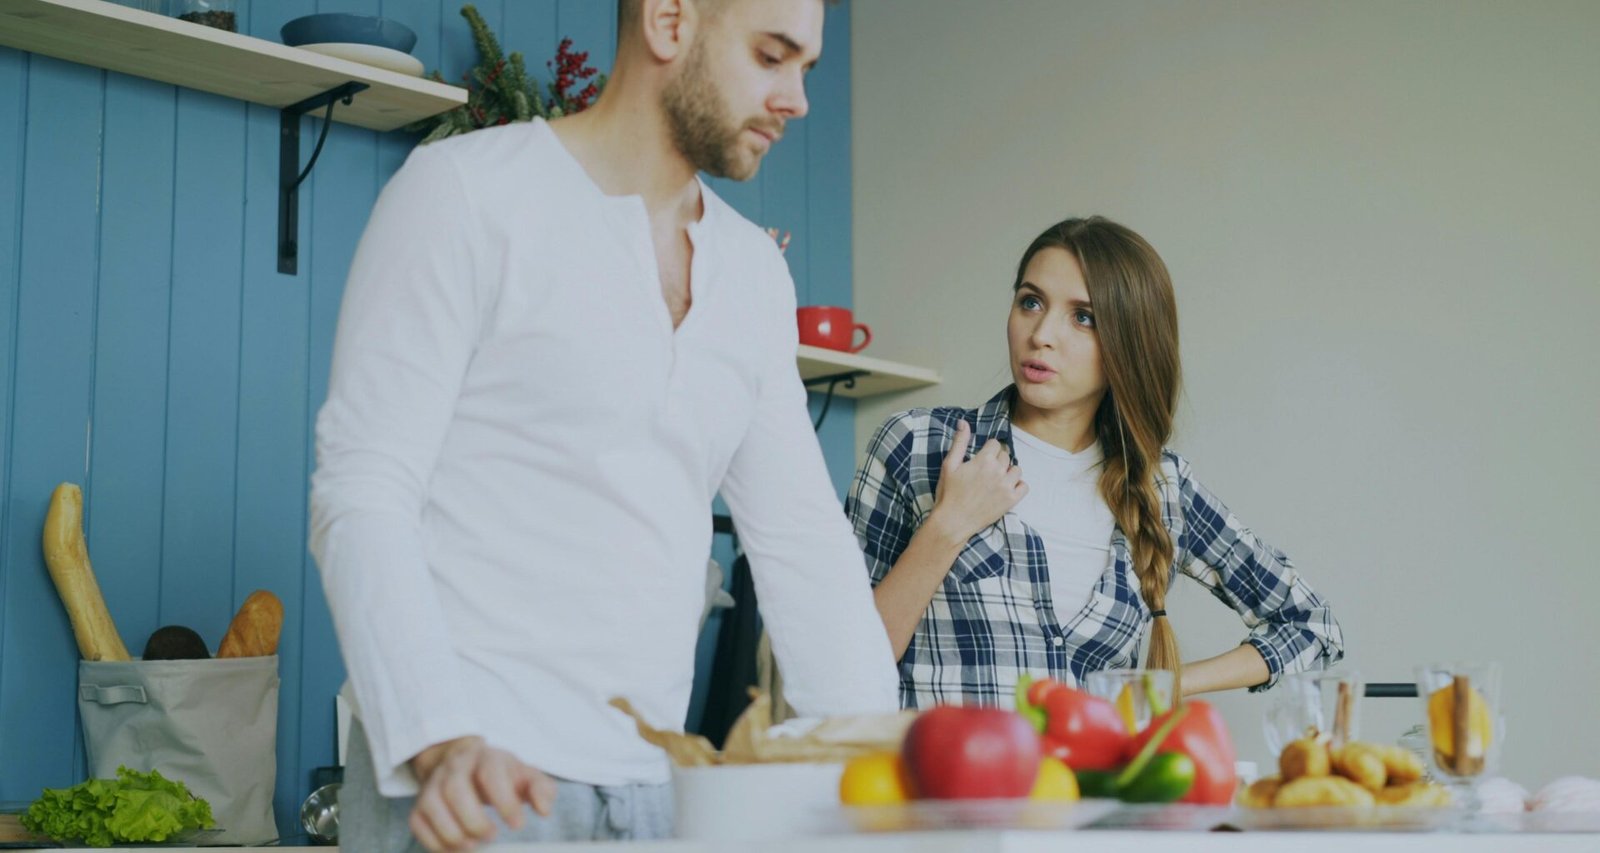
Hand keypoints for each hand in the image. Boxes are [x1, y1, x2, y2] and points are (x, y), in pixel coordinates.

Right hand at [407, 736, 557, 852]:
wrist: (461, 762)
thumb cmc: (499, 774)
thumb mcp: (524, 775)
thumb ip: (541, 789)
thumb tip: (544, 810)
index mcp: (485, 757)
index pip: (491, 773)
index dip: (504, 801)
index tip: (517, 825)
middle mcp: (454, 767)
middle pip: (454, 789)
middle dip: (473, 819)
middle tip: (492, 836)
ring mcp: (433, 784)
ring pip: (432, 805)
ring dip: (452, 832)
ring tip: (473, 846)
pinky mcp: (419, 804)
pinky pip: (418, 823)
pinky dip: (434, 842)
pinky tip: (456, 849)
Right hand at [927, 420, 1026, 544]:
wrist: (953, 522)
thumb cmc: (949, 493)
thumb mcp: (949, 465)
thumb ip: (959, 442)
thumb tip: (963, 422)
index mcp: (984, 460)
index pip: (995, 444)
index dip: (987, 450)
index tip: (980, 459)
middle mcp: (998, 471)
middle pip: (1005, 456)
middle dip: (996, 460)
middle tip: (984, 472)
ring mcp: (1006, 487)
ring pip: (1016, 469)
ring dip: (1008, 472)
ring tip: (995, 480)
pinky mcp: (1011, 501)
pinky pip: (1024, 486)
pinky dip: (1018, 485)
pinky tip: (1006, 488)